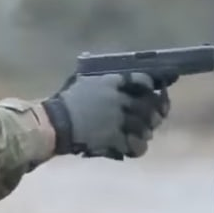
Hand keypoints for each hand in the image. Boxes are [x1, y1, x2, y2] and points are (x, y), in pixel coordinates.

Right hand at [40, 72, 171, 159]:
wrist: (56, 123)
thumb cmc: (66, 101)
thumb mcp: (82, 81)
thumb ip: (98, 77)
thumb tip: (99, 65)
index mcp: (113, 81)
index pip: (143, 80)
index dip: (153, 86)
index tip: (156, 91)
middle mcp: (119, 99)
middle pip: (150, 104)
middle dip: (156, 111)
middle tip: (156, 116)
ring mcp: (118, 119)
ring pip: (145, 125)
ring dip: (147, 130)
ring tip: (145, 133)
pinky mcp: (114, 137)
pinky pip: (135, 144)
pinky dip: (138, 147)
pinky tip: (135, 146)